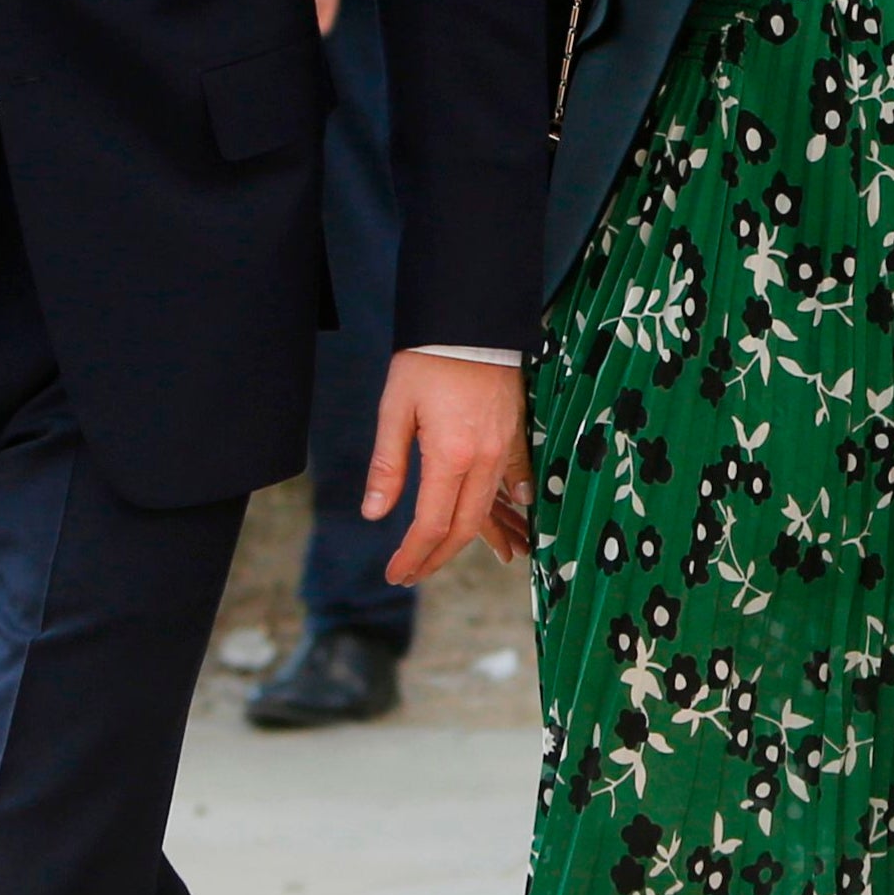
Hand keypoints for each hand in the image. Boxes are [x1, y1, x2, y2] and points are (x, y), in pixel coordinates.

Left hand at [366, 349, 525, 586]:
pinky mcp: (515, 436)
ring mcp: (504, 450)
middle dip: (438, 556)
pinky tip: (513, 514)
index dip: (413, 554)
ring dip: (475, 539)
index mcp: (449, 457)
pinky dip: (512, 504)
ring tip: (461, 556)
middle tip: (415, 572)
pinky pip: (518, 481)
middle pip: (464, 527)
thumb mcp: (396, 410)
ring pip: (492, 509)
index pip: (431, 524)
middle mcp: (482, 461)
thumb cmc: (428, 361)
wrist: (471, 321)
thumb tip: (375, 512)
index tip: (396, 573)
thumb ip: (388, 465)